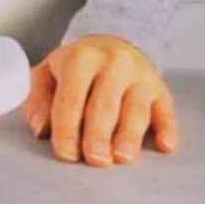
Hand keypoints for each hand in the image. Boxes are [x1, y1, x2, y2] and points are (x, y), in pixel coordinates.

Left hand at [21, 34, 178, 166]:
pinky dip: (167, 128)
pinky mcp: (160, 89)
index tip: (66, 152)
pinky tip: (165, 144)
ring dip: (129, 136)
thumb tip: (41, 129)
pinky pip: (166, 110)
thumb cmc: (76, 67)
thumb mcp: (47, 74)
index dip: (67, 128)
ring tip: (122, 157)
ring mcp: (140, 75)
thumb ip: (38, 101)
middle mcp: (113, 63)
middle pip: (104, 105)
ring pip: (136, 109)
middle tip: (94, 159)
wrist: (112, 43)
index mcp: (80, 58)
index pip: (71, 98)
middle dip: (98, 135)